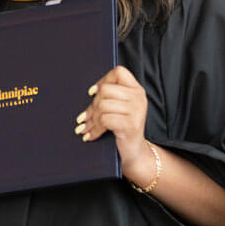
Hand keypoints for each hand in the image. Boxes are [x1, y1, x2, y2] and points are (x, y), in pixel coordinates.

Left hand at [74, 65, 154, 180]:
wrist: (134, 152)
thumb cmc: (123, 128)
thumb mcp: (119, 108)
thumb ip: (110, 96)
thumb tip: (90, 92)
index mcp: (136, 90)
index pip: (119, 72)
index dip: (103, 80)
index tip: (92, 93)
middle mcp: (139, 97)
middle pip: (106, 90)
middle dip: (92, 106)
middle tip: (85, 118)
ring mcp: (137, 111)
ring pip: (103, 105)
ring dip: (92, 119)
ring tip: (87, 127)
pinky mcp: (131, 124)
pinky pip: (105, 120)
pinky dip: (95, 129)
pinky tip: (91, 136)